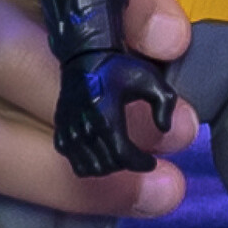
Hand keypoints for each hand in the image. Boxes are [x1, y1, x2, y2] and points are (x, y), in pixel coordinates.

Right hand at [55, 50, 177, 175]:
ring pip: (91, 169)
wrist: (85, 58)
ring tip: (121, 156)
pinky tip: (104, 153)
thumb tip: (164, 128)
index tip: (150, 161)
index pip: (122, 156)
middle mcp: (84, 126)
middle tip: (138, 156)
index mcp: (105, 114)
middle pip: (107, 166)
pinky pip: (76, 164)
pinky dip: (91, 165)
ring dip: (109, 167)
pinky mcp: (61, 133)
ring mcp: (69, 132)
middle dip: (127, 165)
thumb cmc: (120, 69)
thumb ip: (166, 104)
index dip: (140, 163)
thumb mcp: (152, 79)